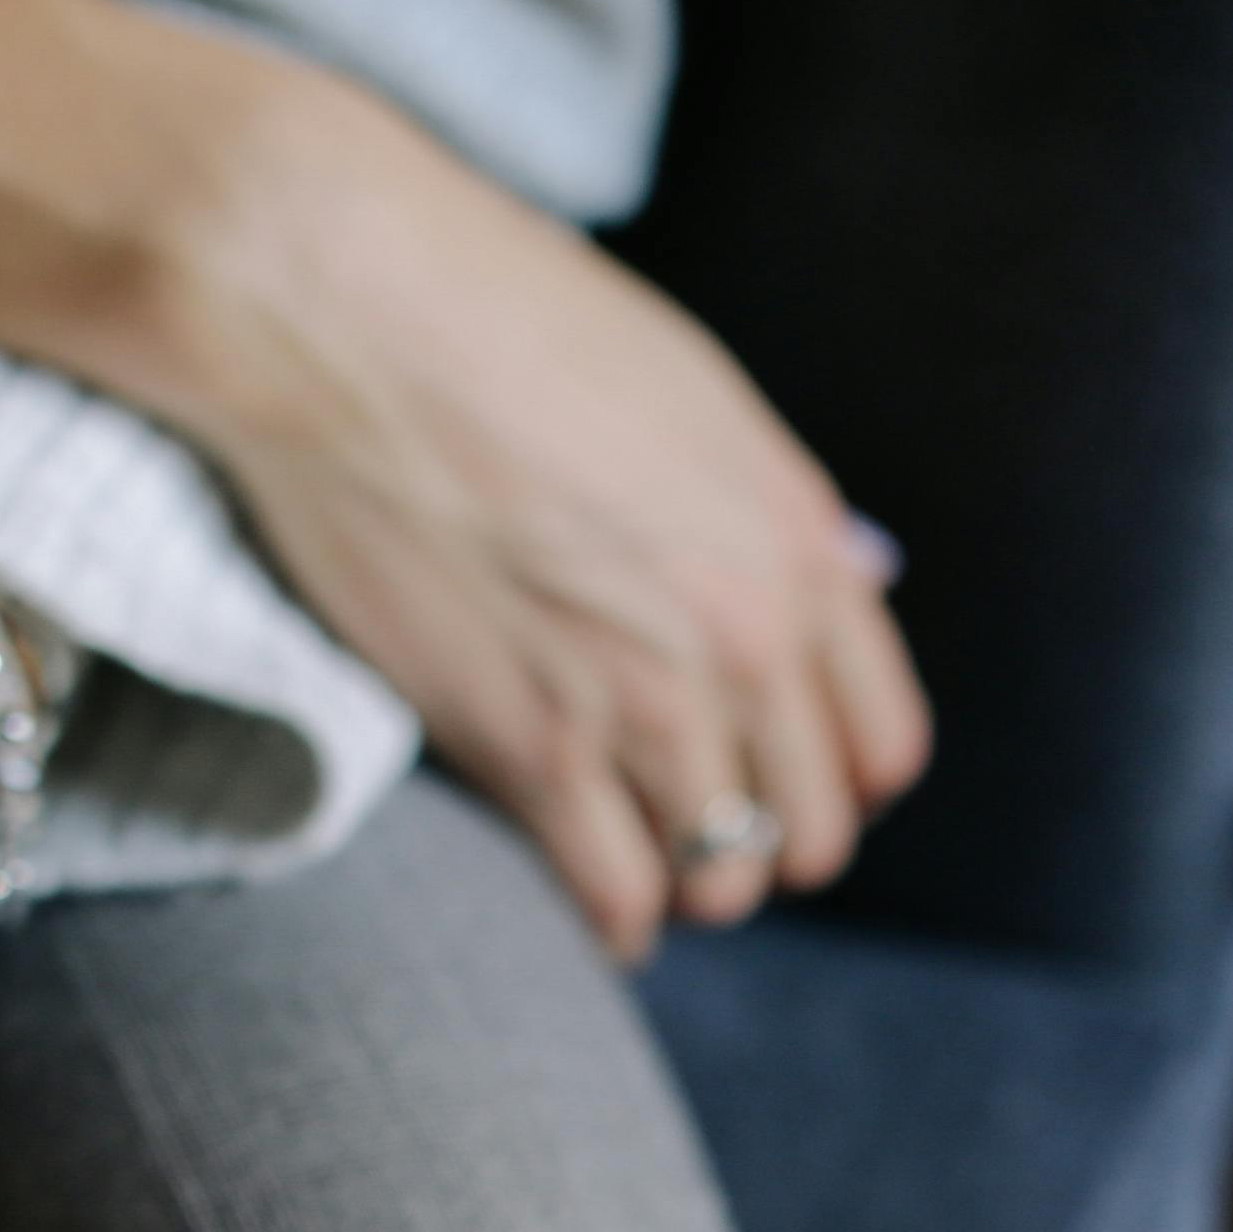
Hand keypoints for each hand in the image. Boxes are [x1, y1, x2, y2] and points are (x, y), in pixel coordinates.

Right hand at [157, 83, 930, 957]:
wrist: (352, 314)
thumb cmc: (503, 318)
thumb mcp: (689, 397)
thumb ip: (756, 513)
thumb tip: (807, 588)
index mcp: (800, 544)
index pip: (880, 741)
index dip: (834, 779)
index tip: (786, 783)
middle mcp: (748, 636)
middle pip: (806, 827)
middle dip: (760, 838)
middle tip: (697, 825)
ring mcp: (645, 701)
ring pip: (717, 875)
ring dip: (682, 879)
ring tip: (638, 864)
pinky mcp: (531, 743)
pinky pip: (610, 891)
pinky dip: (609, 917)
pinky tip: (594, 910)